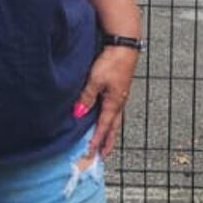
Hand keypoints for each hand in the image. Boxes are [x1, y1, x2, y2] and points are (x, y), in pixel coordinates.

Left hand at [72, 40, 140, 165]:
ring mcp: (119, 97)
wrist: (124, 46)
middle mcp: (118, 103)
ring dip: (109, 133)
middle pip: (113, 128)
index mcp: (114, 103)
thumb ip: (87, 97)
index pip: (104, 127)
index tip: (91, 153)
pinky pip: (113, 111)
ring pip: (114, 120)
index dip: (97, 141)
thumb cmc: (112, 62)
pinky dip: (109, 120)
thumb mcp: (96, 80)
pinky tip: (104, 119)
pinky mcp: (118, 90)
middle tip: (102, 155)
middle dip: (107, 142)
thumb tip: (78, 113)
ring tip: (104, 142)